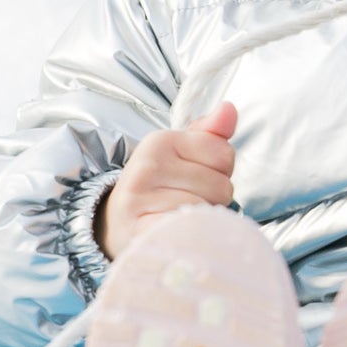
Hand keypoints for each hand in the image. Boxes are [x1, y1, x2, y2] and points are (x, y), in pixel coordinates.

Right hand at [98, 102, 237, 259]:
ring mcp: (143, 199)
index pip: (224, 154)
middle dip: (212, 198)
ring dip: (203, 220)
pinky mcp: (143, 230)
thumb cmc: (156, 188)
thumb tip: (229, 109)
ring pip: (209, 211)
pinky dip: (191, 236)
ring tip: (179, 216)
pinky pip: (192, 231)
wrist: (117, 225)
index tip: (195, 178)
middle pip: (222, 187)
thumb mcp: (177, 154)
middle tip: (185, 200)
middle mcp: (149, 166)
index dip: (219, 171)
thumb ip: (209, 134)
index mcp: (160, 141)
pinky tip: (176, 232)